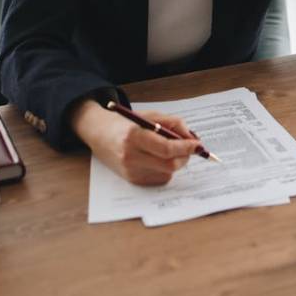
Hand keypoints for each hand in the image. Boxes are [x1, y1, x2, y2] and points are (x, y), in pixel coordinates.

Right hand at [69, 102, 199, 185]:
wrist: (99, 134)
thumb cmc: (125, 122)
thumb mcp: (149, 115)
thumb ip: (173, 123)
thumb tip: (192, 137)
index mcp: (134, 136)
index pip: (166, 148)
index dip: (185, 147)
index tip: (197, 144)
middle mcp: (131, 156)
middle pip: (169, 165)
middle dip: (184, 157)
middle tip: (189, 148)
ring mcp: (130, 171)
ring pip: (167, 173)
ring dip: (176, 162)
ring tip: (171, 150)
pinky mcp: (132, 180)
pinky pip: (159, 178)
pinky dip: (166, 169)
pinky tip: (159, 158)